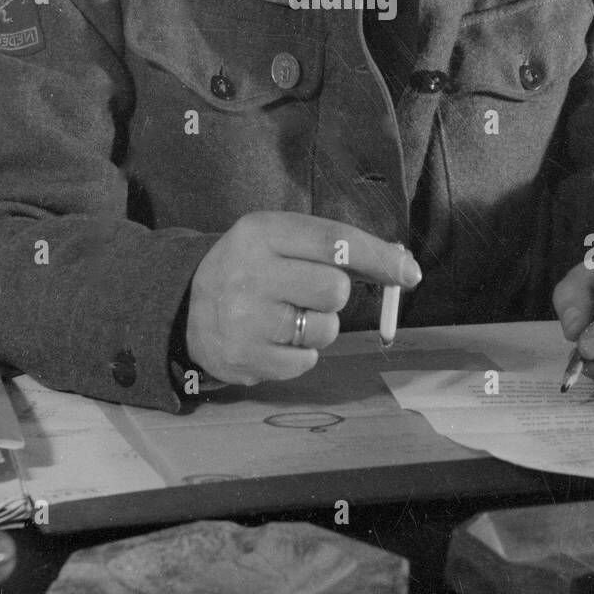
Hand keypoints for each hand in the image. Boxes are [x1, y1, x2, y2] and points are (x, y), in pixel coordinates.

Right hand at [186, 212, 420, 385]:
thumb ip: (332, 247)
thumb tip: (402, 267)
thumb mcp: (278, 240)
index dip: (378, 256)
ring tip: (285, 317)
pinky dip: (300, 353)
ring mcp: (245, 319)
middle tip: (306, 293)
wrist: (185, 307)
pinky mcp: (246, 358)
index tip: (409, 272)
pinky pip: (307, 360)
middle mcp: (249, 273)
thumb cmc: (251, 268)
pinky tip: (274, 339)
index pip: (333, 240)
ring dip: (317, 326)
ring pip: (325, 328)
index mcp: (260, 232)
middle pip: (335, 289)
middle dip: (332, 295)